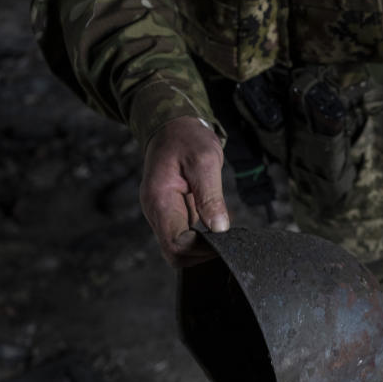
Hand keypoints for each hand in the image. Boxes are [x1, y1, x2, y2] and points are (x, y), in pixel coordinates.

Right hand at [140, 116, 229, 267]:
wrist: (172, 127)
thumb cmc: (187, 139)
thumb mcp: (205, 161)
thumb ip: (211, 196)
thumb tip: (219, 228)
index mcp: (159, 200)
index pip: (176, 244)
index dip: (201, 250)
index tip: (224, 243)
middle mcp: (155, 212)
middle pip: (174, 253)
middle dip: (201, 254)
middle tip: (228, 243)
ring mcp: (161, 214)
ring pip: (178, 249)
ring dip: (201, 248)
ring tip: (225, 235)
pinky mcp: (170, 214)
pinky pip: (182, 237)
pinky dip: (200, 240)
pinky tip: (217, 229)